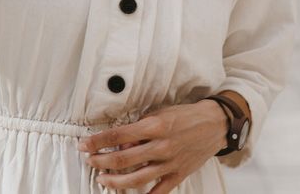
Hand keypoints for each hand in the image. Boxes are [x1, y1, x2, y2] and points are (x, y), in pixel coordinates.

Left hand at [78, 100, 226, 192]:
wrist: (214, 124)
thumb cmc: (185, 116)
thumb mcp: (159, 113)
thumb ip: (139, 128)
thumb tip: (121, 143)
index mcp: (154, 126)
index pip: (117, 136)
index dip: (97, 142)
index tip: (84, 145)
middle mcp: (160, 146)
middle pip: (122, 160)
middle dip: (101, 161)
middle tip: (90, 161)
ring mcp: (169, 163)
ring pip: (136, 179)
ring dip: (115, 181)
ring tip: (103, 179)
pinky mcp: (178, 175)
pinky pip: (158, 192)